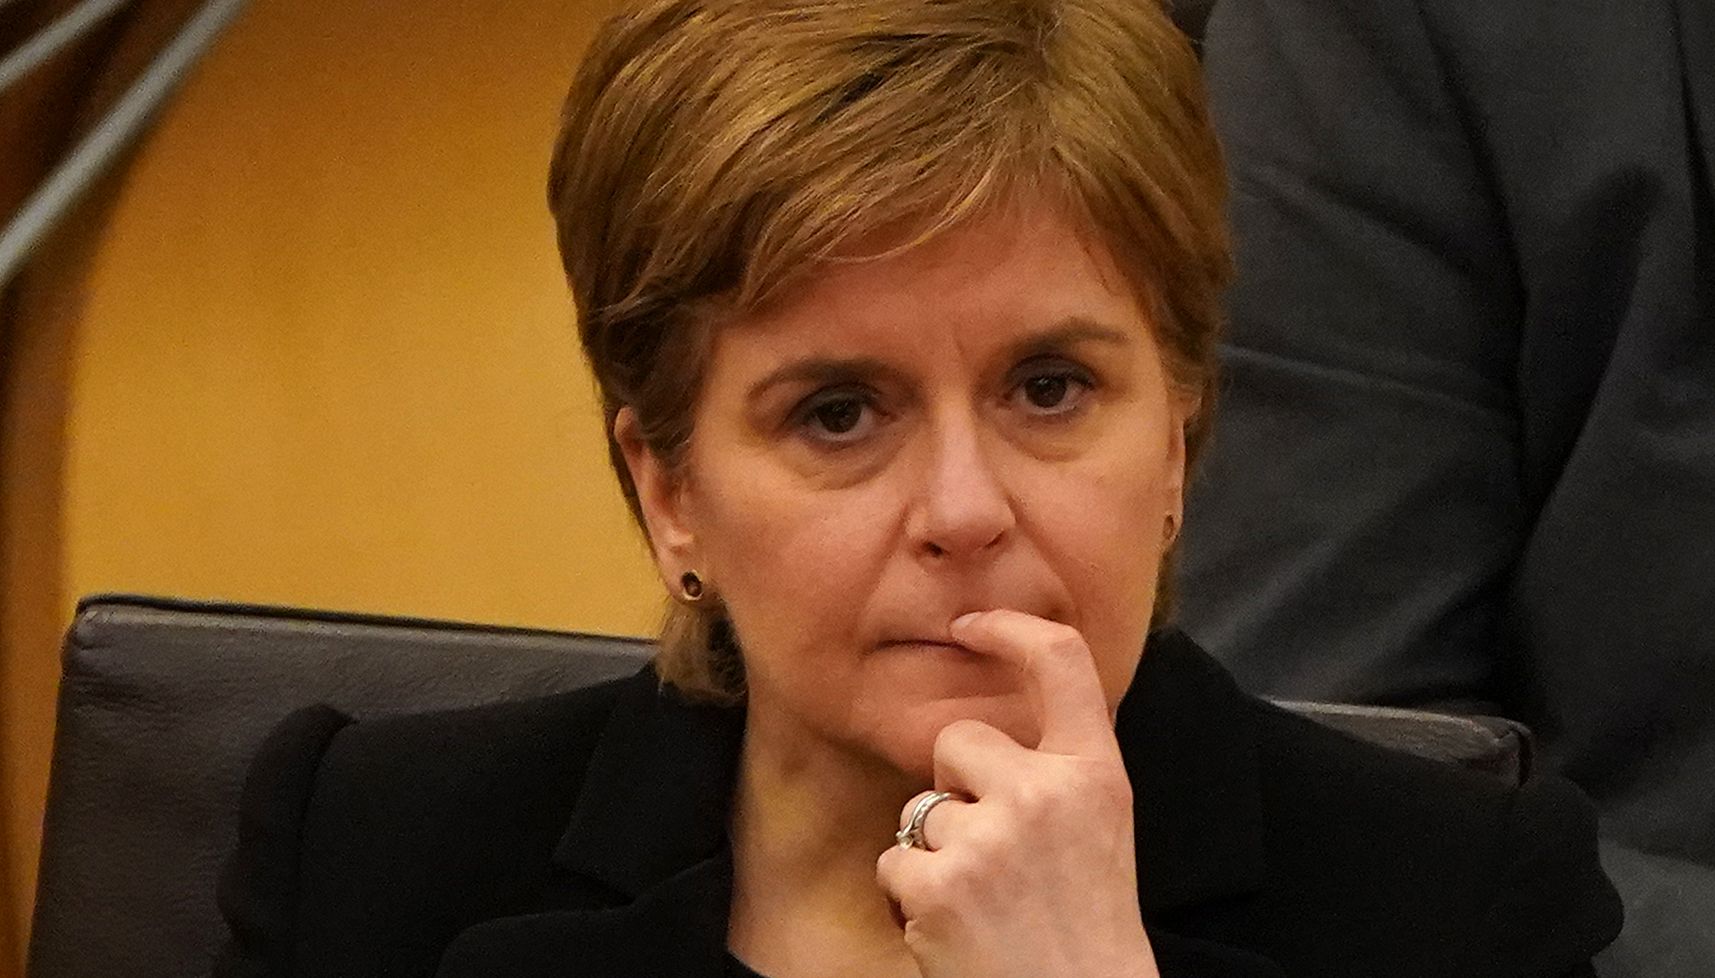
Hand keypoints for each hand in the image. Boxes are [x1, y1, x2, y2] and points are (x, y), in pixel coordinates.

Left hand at [874, 609, 1158, 977]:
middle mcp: (1044, 793)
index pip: (1061, 661)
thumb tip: (993, 723)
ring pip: (921, 806)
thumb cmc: (1085, 925)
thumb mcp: (1100, 828)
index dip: (1012, 628)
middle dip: (957, 785)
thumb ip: (1058, 770)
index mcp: (1095, 775)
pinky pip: (894, 860)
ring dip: (937, 851)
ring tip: (984, 902)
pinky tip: (956, 926)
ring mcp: (988, 837)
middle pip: (958, 738)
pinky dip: (911, 896)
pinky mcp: (938, 883)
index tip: (974, 623)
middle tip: (997, 852)